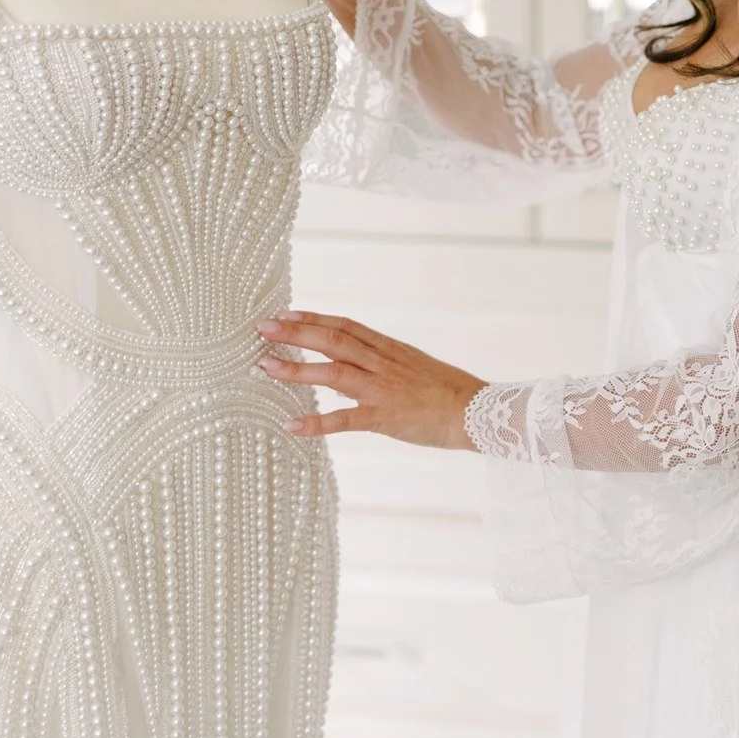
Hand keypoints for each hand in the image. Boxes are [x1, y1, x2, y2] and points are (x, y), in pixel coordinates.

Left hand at [257, 311, 484, 447]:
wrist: (476, 411)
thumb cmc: (447, 391)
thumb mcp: (411, 368)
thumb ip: (378, 369)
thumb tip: (344, 378)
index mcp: (389, 348)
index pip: (345, 325)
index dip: (313, 318)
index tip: (286, 313)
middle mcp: (381, 363)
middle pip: (332, 340)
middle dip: (295, 333)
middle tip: (262, 328)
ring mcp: (382, 389)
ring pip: (333, 372)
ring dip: (297, 369)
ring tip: (266, 367)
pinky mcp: (384, 417)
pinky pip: (344, 419)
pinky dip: (316, 422)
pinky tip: (292, 424)